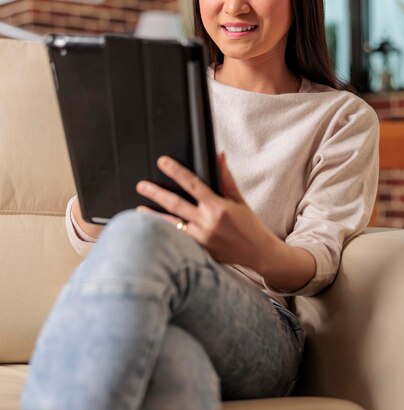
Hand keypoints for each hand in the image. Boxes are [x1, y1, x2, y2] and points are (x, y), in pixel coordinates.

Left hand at [136, 153, 275, 269]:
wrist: (258, 253)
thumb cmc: (249, 225)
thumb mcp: (239, 200)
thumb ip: (226, 179)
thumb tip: (219, 156)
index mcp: (218, 207)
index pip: (192, 184)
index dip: (176, 171)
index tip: (162, 162)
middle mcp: (208, 223)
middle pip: (175, 204)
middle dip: (155, 193)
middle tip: (141, 185)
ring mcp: (202, 239)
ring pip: (172, 224)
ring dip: (154, 216)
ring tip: (139, 209)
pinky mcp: (200, 252)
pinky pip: (178, 240)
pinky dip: (165, 233)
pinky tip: (153, 229)